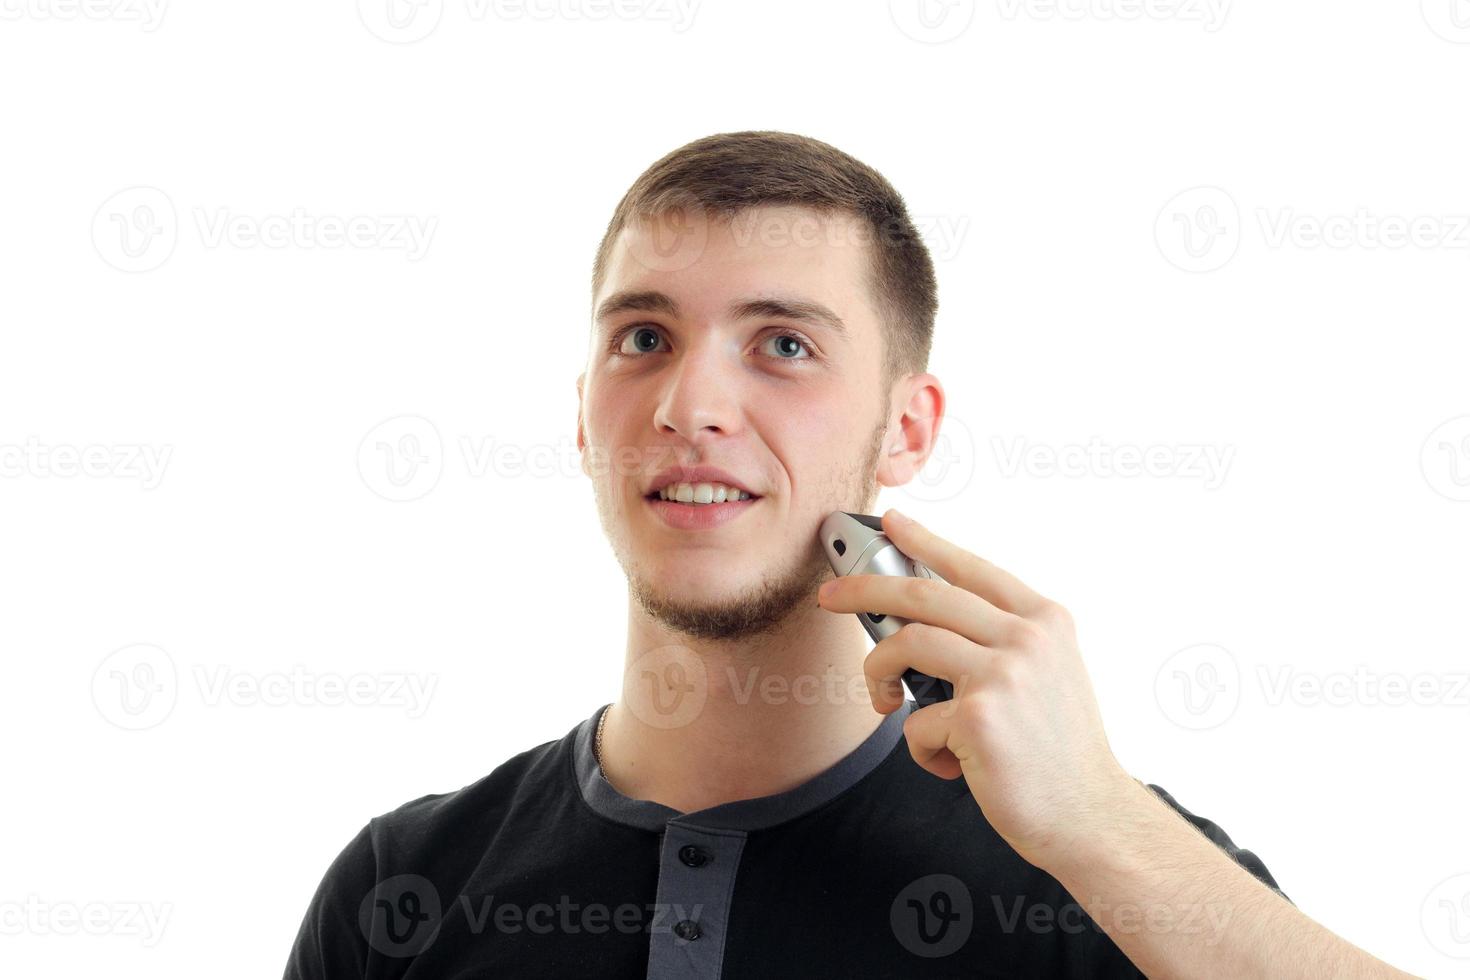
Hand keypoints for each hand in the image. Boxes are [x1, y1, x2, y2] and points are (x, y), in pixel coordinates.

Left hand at [816, 509, 1139, 873]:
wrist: (1090, 816)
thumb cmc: (1057, 751)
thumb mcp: (1045, 673)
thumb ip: (999, 639)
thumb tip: (921, 620)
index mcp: (1044, 620)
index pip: (972, 567)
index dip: (925, 542)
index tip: (892, 524)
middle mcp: (1027, 637)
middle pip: (923, 595)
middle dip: (865, 590)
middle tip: (830, 598)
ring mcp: (1002, 674)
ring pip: (906, 645)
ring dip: (879, 676)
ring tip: (885, 703)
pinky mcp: (977, 717)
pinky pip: (915, 720)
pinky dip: (921, 748)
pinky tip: (951, 765)